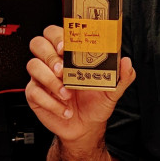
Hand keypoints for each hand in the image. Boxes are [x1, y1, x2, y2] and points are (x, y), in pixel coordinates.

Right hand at [25, 24, 135, 142]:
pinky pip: (34, 91)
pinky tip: (65, 109)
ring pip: (33, 65)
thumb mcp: (113, 90)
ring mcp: (42, 77)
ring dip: (50, 80)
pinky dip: (50, 102)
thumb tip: (126, 61)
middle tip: (63, 70)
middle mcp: (53, 62)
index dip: (57, 36)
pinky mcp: (35, 94)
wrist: (87, 127)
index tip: (65, 47)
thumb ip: (122, 76)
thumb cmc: (96, 103)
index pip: (56, 33)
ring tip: (67, 94)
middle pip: (38, 44)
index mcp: (70, 55)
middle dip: (50, 55)